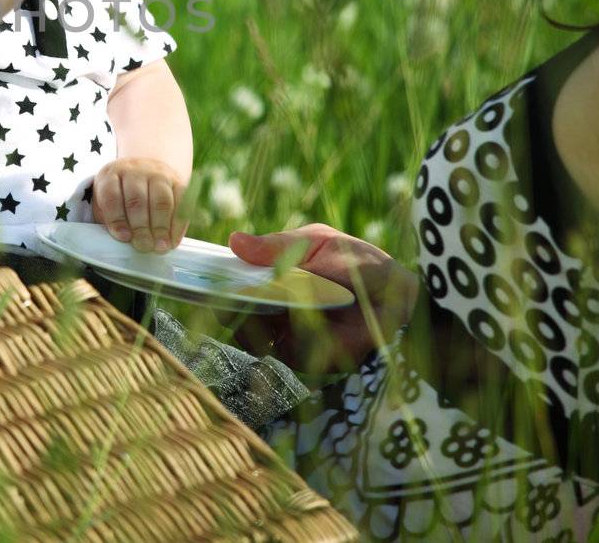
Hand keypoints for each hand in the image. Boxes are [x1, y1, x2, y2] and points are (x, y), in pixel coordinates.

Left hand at [92, 157, 187, 252]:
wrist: (145, 172)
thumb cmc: (121, 195)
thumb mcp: (107, 203)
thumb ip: (110, 220)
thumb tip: (122, 242)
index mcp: (111, 175)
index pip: (111, 195)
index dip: (117, 218)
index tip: (124, 237)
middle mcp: (135, 170)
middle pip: (137, 199)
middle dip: (141, 227)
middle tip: (144, 247)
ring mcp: (158, 173)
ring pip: (161, 200)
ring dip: (161, 227)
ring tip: (160, 247)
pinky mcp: (177, 181)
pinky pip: (181, 202)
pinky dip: (178, 224)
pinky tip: (173, 240)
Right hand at [228, 224, 418, 374]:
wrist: (397, 299)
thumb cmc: (358, 263)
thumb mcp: (316, 244)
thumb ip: (277, 246)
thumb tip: (233, 241)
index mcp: (275, 276)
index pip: (237, 279)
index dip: (219, 277)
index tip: (200, 272)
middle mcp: (274, 306)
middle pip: (234, 308)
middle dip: (223, 302)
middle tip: (218, 295)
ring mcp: (283, 333)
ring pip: (246, 331)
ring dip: (240, 320)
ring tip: (241, 307)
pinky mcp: (298, 356)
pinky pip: (270, 351)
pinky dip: (262, 339)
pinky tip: (263, 326)